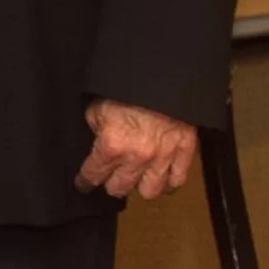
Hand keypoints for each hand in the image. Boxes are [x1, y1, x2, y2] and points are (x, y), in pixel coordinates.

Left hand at [74, 99, 198, 199]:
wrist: (163, 76)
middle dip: (111, 183)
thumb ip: (96, 129)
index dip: (85, 181)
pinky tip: (161, 176)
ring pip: (149, 192)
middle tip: (111, 176)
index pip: (93, 175)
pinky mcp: (184, 152)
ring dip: (140, 186)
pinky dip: (168, 182)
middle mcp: (137, 157)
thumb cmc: (128, 89)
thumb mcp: (98, 107)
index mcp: (112, 145)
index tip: (84, 183)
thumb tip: (99, 141)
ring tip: (137, 177)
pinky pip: (176, 181)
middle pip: (119, 189)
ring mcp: (163, 157)